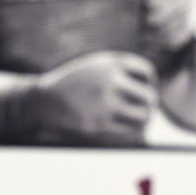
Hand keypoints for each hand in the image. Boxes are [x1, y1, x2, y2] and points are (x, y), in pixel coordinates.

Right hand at [26, 51, 156, 142]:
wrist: (44, 100)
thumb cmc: (74, 83)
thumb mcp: (96, 66)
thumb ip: (120, 69)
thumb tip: (151, 84)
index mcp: (110, 63)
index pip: (147, 72)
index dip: (149, 82)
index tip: (142, 88)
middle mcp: (110, 81)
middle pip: (149, 96)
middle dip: (149, 103)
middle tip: (145, 108)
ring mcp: (104, 103)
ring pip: (143, 116)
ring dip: (145, 119)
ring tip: (141, 120)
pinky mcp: (99, 123)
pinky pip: (129, 131)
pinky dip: (135, 131)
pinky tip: (131, 129)